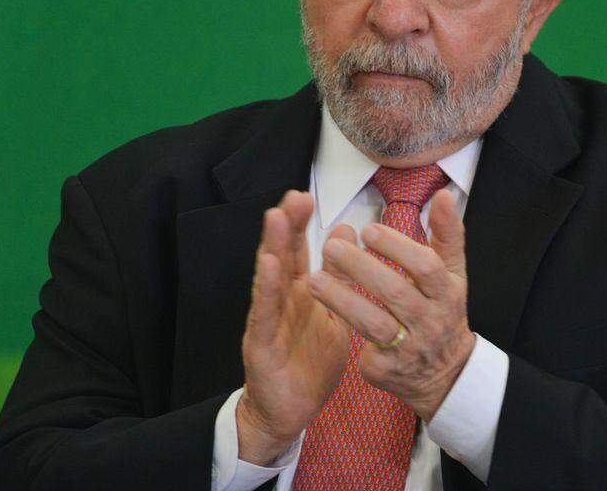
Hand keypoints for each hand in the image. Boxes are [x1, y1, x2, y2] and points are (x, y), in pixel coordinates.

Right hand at [237, 190, 353, 463]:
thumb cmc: (311, 362)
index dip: (300, 224)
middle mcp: (281, 300)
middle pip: (281, 255)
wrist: (292, 412)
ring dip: (271, 247)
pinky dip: (266, 288)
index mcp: (300, 293)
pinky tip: (268, 266)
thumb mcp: (333, 315)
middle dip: (286, 225)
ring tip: (275, 217)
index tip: (304, 195)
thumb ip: (338, 277)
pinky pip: (265, 313)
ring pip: (269, 277)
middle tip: (293, 195)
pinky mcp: (260, 343)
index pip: (298, 251)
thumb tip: (346, 231)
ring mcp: (268, 320)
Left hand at [307, 189, 475, 421]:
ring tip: (313, 279)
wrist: (446, 373)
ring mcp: (410, 349)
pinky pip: (363, 351)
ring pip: (373, 323)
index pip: (426, 266)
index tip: (368, 229)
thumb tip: (442, 195)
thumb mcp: (453, 274)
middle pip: (396, 292)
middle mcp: (431, 322)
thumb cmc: (443, 311)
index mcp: (447, 293)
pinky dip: (345, 332)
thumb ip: (447, 234)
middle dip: (360, 268)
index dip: (397, 247)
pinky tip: (320, 315)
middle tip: (331, 246)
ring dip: (342, 300)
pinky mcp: (388, 371)